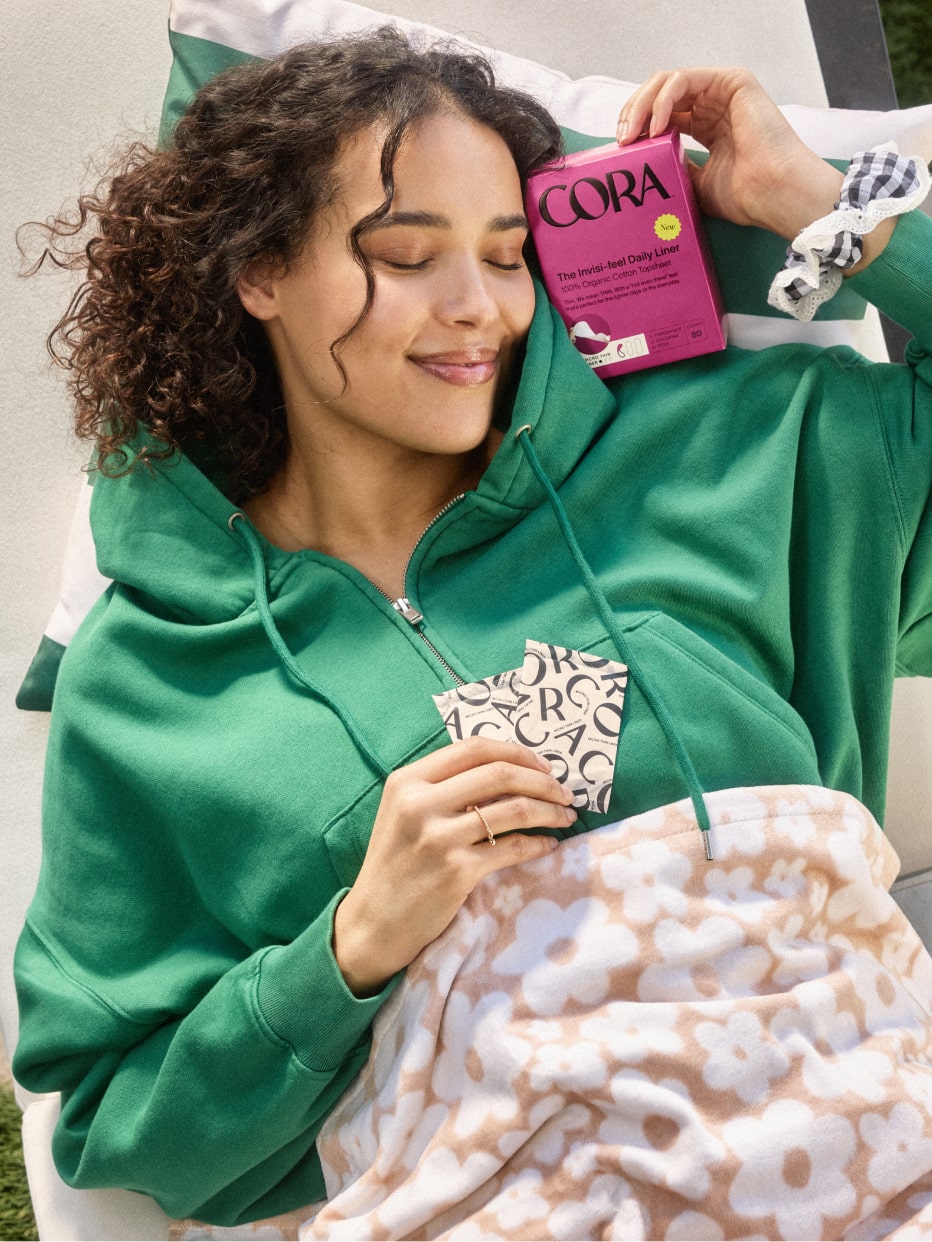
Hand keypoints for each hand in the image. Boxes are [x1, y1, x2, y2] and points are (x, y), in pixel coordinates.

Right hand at [332, 737, 574, 994]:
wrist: (372, 925)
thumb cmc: (396, 866)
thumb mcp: (405, 813)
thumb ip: (443, 788)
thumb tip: (509, 770)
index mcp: (408, 780)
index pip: (474, 748)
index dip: (517, 752)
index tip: (543, 767)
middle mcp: (420, 803)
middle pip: (500, 773)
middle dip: (543, 781)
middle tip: (565, 793)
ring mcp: (438, 838)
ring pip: (513, 809)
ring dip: (549, 810)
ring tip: (565, 816)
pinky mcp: (456, 871)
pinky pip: (512, 848)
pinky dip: (538, 843)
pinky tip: (547, 844)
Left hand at [616, 68, 844, 241]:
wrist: (771, 193)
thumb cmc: (743, 195)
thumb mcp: (694, 184)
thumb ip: (672, 167)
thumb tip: (643, 166)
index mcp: (706, 127)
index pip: (662, 115)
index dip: (637, 127)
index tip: (621, 151)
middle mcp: (713, 106)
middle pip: (660, 95)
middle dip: (634, 113)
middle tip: (621, 139)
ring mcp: (722, 91)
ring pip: (667, 82)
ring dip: (642, 105)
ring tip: (632, 133)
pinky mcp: (732, 81)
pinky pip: (684, 79)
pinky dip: (663, 100)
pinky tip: (655, 125)